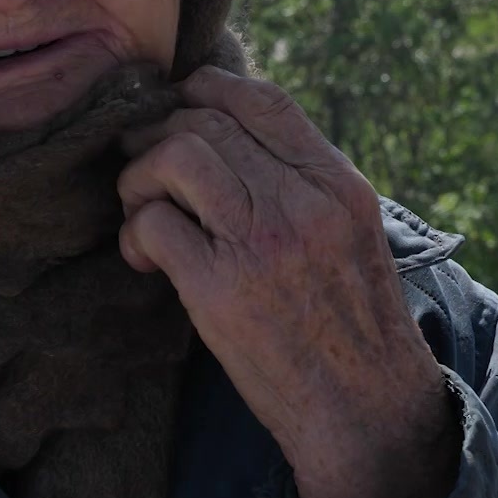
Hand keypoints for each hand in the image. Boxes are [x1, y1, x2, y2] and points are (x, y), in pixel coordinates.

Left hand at [117, 67, 457, 497]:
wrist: (364, 408)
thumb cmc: (351, 323)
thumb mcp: (351, 233)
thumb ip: (302, 183)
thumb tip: (229, 135)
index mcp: (338, 183)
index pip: (263, 100)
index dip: (208, 89)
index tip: (179, 104)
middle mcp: (302, 202)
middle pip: (206, 121)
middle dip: (158, 134)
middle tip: (142, 167)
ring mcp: (261, 243)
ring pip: (175, 156)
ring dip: (139, 176)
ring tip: (139, 209)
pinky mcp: (219, 290)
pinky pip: (154, 225)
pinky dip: (134, 234)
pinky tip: (145, 259)